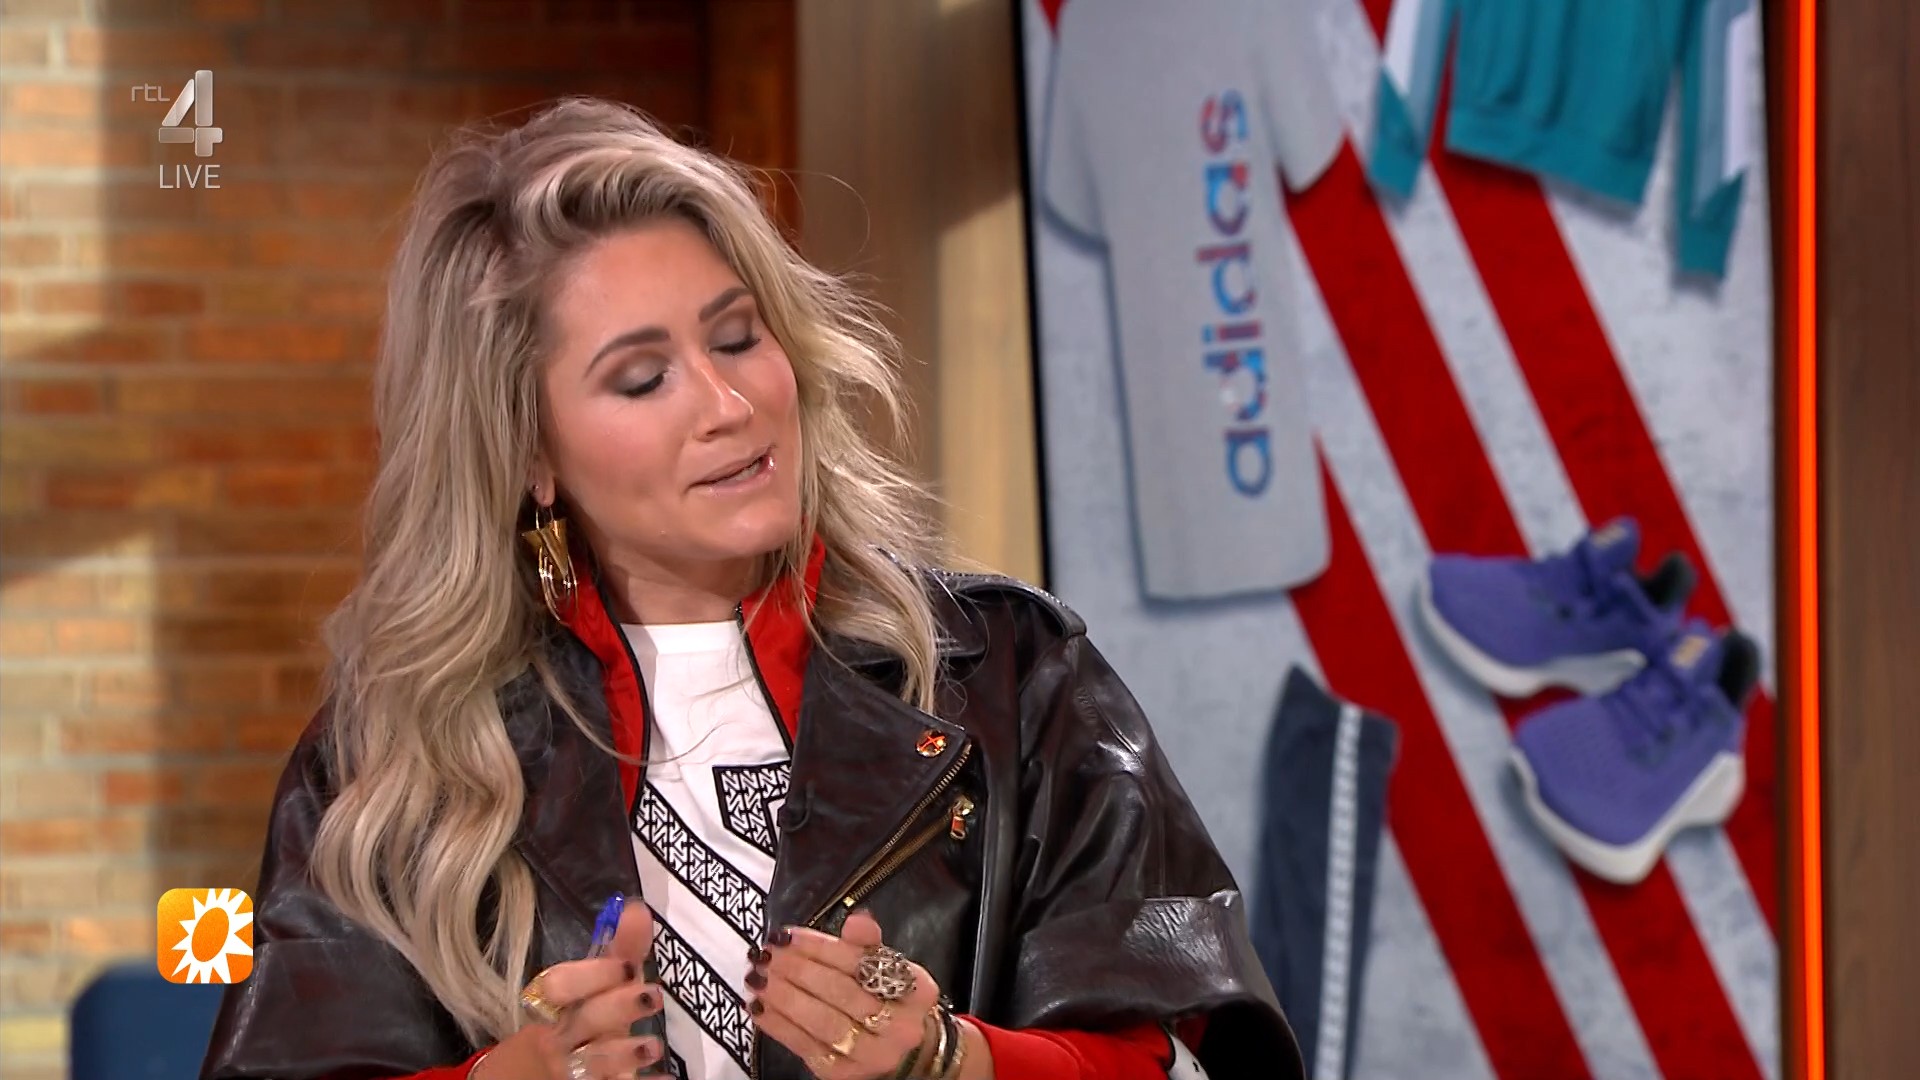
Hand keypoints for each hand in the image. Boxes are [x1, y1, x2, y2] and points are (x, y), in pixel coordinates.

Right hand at [479, 903, 667, 1079]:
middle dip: (616, 1007)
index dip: (591, 974)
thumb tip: (639, 908)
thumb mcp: (594, 990)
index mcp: (556, 1004)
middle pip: (582, 1020)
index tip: (628, 966)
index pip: (559, 985)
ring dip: (623, 1052)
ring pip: (592, 1061)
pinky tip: (664, 1078)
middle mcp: (560, 1036)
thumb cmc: (571, 1024)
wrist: (531, 1078)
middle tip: (653, 996)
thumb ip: (618, 951)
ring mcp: (571, 1070)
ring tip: (653, 1045)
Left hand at [748, 911, 939, 1078]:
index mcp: (917, 991)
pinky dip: (778, 1025)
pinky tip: (758, 1006)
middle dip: (798, 971)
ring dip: (784, 998)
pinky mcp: (844, 1074)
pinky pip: (806, 1047)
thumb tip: (856, 921)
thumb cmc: (885, 998)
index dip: (821, 947)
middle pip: (842, 993)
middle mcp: (901, 1026)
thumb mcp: (885, 965)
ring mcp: (873, 1054)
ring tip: (757, 977)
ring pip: (823, 1022)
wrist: (898, 1050)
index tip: (788, 935)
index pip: (863, 963)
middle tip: (766, 954)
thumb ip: (867, 943)